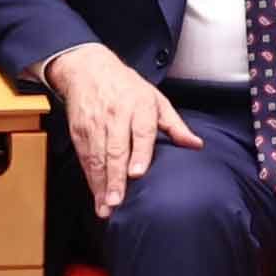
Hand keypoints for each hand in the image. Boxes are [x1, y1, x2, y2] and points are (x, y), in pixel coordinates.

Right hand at [46, 41, 187, 210]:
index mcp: (139, 105)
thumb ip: (175, 125)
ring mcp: (95, 123)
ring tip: (106, 206)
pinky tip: (96, 195)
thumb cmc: (126, 86)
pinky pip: (85, 158)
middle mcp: (116, 115)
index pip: (140, 132)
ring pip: (97, 157)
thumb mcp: (155, 99)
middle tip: (117, 201)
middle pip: (115, 149)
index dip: (139, 153)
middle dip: (115, 177)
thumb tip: (196, 144)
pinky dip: (90, 178)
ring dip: (101, 183)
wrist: (88, 69)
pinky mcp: (79, 131)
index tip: (137, 173)